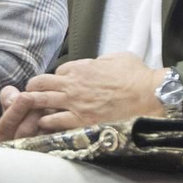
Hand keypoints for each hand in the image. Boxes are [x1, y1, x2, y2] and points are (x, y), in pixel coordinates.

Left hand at [0, 53, 167, 139]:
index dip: (56, 79)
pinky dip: (45, 123)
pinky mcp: (80, 121)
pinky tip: (45, 125)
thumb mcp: (118, 58)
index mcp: (82, 68)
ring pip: (40, 102)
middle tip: (31, 96)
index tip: (59, 85)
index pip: (57, 71)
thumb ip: (101, 60)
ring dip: (34, 106)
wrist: (150, 96)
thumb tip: (96, 64)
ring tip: (32, 112)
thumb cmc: (138, 76)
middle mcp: (73, 84)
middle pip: (40, 84)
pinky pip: (52, 121)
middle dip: (34, 89)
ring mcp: (74, 103)